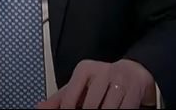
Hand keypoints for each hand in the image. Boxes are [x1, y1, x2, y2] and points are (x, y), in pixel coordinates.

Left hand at [37, 59, 154, 108]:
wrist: (135, 71)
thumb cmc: (103, 82)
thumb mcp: (81, 87)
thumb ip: (60, 98)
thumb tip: (39, 108)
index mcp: (84, 70)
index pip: (69, 100)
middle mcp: (102, 71)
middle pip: (88, 107)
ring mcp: (120, 80)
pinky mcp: (135, 90)